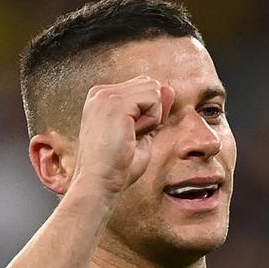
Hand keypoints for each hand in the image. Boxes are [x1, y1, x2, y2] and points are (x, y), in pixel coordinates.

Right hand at [70, 76, 175, 198]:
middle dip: (151, 112)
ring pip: (153, 90)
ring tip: (131, 136)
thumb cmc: (118, 166)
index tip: (130, 135)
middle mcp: (101, 92)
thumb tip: (169, 89)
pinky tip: (132, 135)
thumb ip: (154, 110)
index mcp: (102, 98)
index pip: (142, 87)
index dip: (149, 112)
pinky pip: (154, 100)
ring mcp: (106, 95)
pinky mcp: (115, 102)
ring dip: (152, 117)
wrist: (99, 183)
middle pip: (149, 84)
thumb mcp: (142, 132)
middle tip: (131, 137)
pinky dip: (152, 121)